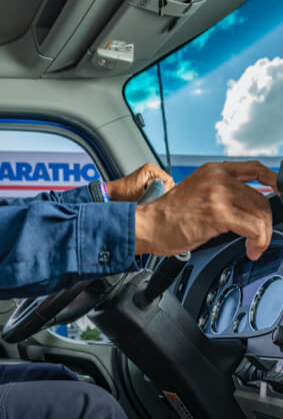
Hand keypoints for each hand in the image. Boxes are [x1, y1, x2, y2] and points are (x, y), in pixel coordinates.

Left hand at [106, 163, 173, 201]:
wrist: (113, 193)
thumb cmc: (123, 193)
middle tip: (155, 198)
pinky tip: (149, 197)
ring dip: (160, 192)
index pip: (169, 180)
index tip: (158, 196)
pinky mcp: (148, 179)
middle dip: (163, 191)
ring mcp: (150, 174)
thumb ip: (156, 193)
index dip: (166, 190)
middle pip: (168, 182)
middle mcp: (151, 169)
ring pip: (164, 185)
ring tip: (150, 197)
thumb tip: (167, 195)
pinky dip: (156, 192)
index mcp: (150, 168)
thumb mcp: (141, 194)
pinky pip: (158, 187)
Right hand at [135, 161, 277, 260]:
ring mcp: (218, 194)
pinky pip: (254, 228)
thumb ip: (220, 194)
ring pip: (261, 213)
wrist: (148, 226)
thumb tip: (246, 208)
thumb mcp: (196, 194)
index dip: (273, 182)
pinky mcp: (218, 213)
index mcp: (213, 171)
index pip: (255, 169)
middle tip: (259, 238)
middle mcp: (217, 178)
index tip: (280, 194)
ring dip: (263, 235)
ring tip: (255, 247)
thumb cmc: (167, 216)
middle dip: (266, 222)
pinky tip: (250, 249)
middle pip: (262, 197)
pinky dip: (259, 242)